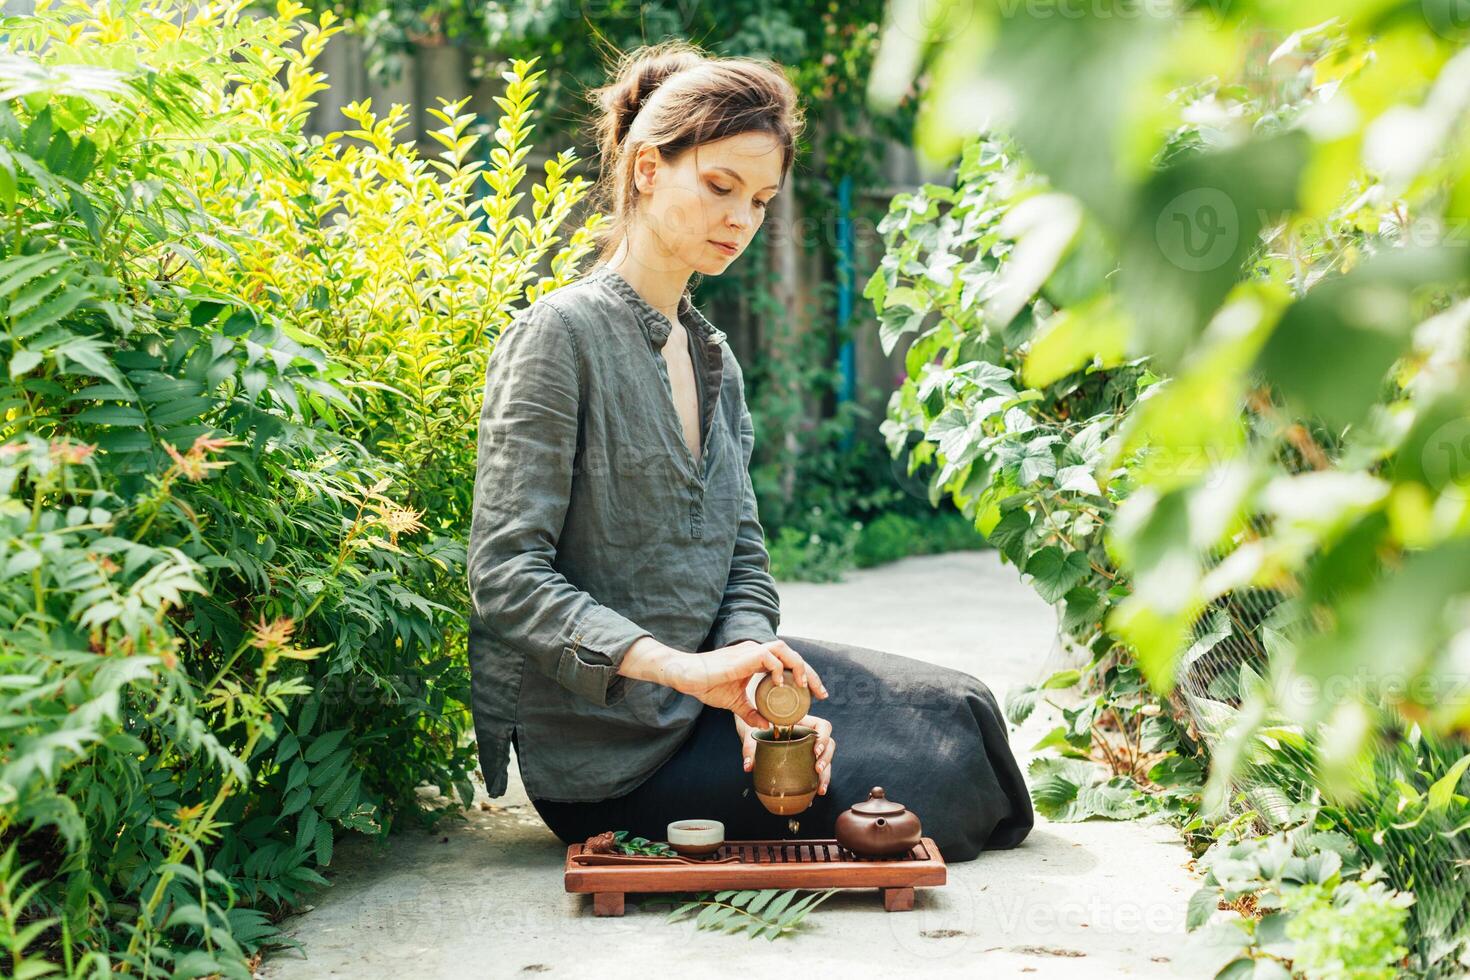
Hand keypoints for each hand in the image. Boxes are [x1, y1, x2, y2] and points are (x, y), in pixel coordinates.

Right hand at [668, 638, 826, 727]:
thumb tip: (767, 725)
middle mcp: (756, 651)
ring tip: (803, 687)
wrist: (687, 677)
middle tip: (821, 694)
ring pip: (784, 649)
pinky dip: (777, 670)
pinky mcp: (744, 655)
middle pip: (792, 655)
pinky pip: (768, 657)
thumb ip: (751, 713)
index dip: (805, 677)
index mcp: (756, 659)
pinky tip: (778, 685)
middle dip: (810, 673)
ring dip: (798, 667)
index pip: (788, 663)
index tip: (816, 695)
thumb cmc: (707, 685)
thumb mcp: (735, 703)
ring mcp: (750, 651)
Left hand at [734, 712, 834, 796]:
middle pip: (829, 744)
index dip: (823, 737)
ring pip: (825, 759)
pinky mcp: (805, 760)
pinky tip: (815, 793)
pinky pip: (817, 770)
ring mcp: (808, 748)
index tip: (815, 749)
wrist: (752, 730)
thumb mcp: (751, 734)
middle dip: (826, 758)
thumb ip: (750, 747)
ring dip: (826, 774)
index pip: (821, 725)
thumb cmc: (754, 727)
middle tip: (817, 770)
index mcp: (801, 722)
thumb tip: (748, 766)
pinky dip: (818, 782)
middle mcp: (808, 735)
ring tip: (820, 789)